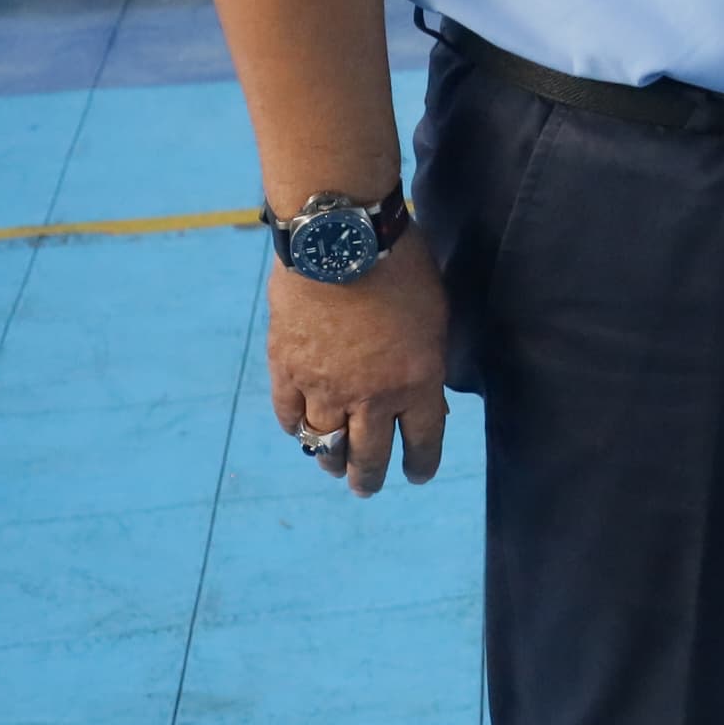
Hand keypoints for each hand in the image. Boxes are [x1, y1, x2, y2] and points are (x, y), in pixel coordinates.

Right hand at [269, 233, 449, 499]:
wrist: (340, 237)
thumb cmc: (402, 264)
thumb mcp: (436, 315)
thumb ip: (430, 359)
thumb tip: (427, 392)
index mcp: (417, 382)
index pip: (423, 441)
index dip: (420, 464)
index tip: (416, 476)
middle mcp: (372, 397)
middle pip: (369, 456)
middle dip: (369, 478)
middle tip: (366, 487)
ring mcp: (325, 387)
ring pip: (325, 444)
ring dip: (330, 460)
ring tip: (333, 466)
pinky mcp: (287, 371)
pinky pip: (289, 416)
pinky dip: (296, 428)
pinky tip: (301, 431)